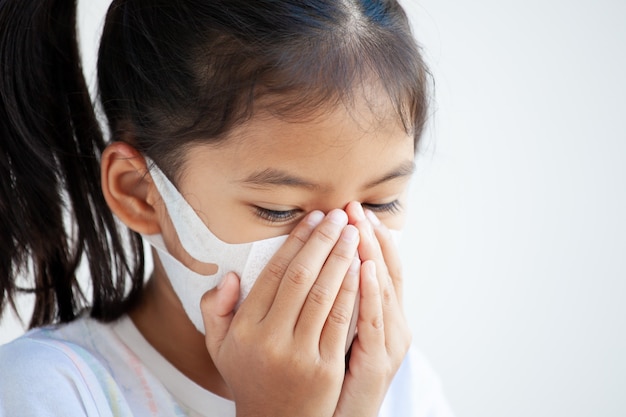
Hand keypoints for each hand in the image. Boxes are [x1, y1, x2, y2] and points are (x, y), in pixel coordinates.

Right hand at [201, 210, 360, 416]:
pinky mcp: (325, 368)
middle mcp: (268, 339)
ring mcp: (298, 354)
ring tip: (354, 233)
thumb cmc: (250, 377)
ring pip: (323, 295)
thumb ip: (215, 310)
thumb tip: (229, 276)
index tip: (314, 218)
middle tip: (339, 215)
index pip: (274, 273)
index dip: (296, 241)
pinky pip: (341, 321)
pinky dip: (352, 290)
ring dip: (341, 259)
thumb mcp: (219, 347)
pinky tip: (361, 267)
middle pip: (300, 277)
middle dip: (322, 241)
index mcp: (243, 328)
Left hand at [333, 202, 411, 416]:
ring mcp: (389, 340)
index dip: (368, 236)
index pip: (378, 265)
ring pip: (383, 288)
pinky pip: (373, 320)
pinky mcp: (379, 360)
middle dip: (369, 236)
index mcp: (383, 314)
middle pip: (385, 269)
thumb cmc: (337, 375)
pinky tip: (363, 267)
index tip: (353, 209)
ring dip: (372, 253)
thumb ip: (338, 300)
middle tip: (355, 206)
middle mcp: (392, 322)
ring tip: (360, 224)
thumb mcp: (341, 333)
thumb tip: (331, 264)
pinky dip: (370, 292)